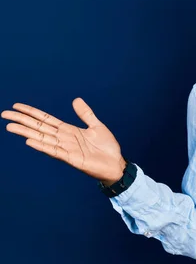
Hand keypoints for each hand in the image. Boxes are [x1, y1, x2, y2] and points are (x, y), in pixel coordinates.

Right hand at [1, 98, 125, 184]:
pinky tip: (29, 141)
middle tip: (4, 114)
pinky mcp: (71, 158)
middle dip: (22, 121)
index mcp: (69, 130)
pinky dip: (42, 146)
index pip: (46, 119)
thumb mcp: (97, 126)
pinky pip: (54, 151)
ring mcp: (66, 148)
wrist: (116, 164)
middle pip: (39, 127)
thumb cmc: (107, 148)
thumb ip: (86, 114)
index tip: (16, 106)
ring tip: (10, 127)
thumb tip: (76, 99)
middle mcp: (64, 138)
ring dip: (26, 132)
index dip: (32, 113)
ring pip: (42, 138)